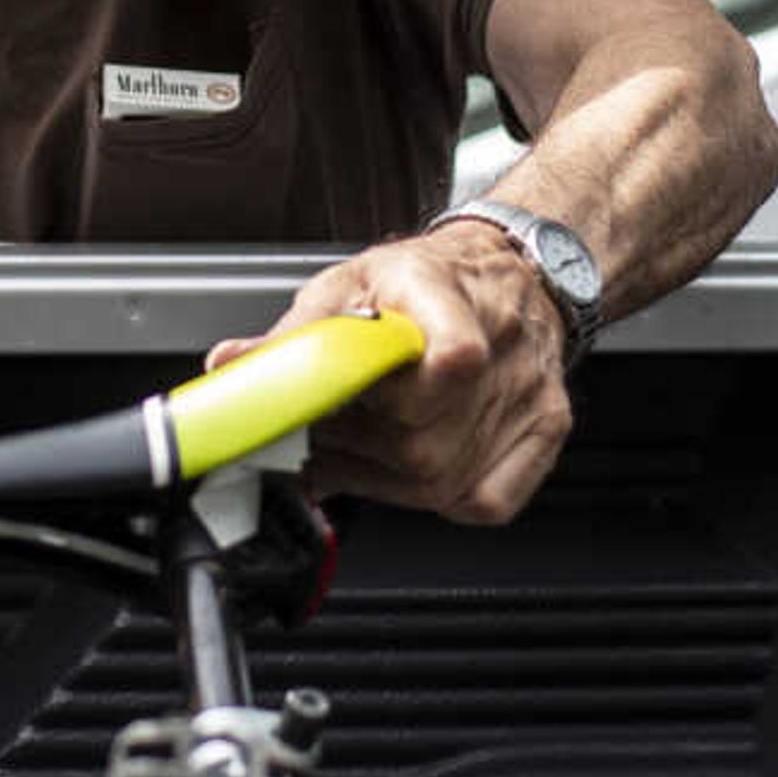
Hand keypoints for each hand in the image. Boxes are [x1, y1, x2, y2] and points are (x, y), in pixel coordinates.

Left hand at [212, 219, 573, 524]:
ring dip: (379, 476)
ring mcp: (528, 395)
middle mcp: (501, 344)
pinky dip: (432, 498)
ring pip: (441, 480)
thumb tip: (231, 365)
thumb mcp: (349, 285)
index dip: (382, 396)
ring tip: (354, 442)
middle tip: (324, 426)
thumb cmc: (424, 281)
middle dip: (353, 443)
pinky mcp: (546, 432)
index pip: (449, 357)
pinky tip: (402, 468)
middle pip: (422, 438)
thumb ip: (293, 335)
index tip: (331, 405)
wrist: (507, 274)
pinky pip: (481, 502)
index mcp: (445, 290)